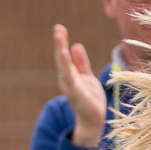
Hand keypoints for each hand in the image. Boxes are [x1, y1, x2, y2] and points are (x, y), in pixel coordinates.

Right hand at [52, 24, 106, 148]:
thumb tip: (76, 45)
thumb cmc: (90, 99)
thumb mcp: (87, 76)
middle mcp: (67, 80)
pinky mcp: (78, 95)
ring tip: (60, 40)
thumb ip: (81, 63)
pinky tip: (67, 60)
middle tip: (57, 29)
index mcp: (69, 75)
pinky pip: (72, 81)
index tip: (59, 28)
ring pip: (64, 69)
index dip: (61, 42)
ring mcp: (71, 88)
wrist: (93, 121)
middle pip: (61, 59)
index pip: (63, 56)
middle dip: (59, 44)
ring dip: (61, 55)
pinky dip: (69, 71)